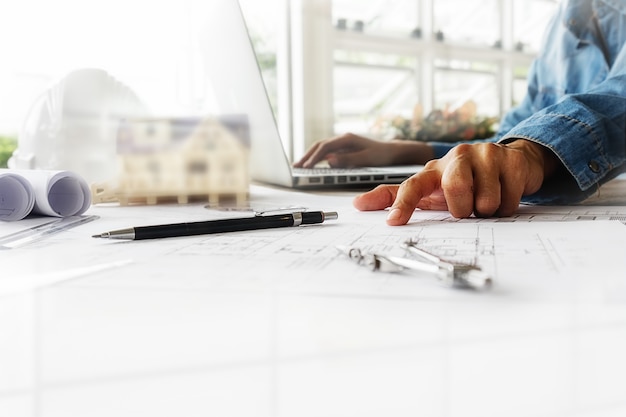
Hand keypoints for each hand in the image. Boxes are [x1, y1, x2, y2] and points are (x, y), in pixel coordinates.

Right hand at [293, 133, 433, 167]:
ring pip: (322, 149)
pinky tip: (312, 164)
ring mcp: (344, 143)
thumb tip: (329, 161)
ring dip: (310, 157)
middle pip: (319, 146)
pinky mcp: (345, 149)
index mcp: (347, 139)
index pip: (324, 148)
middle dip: (306, 156)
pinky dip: (318, 158)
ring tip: (299, 166)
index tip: (305, 168)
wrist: (395, 152)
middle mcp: (343, 139)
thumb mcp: (366, 159)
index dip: (313, 158)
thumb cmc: (383, 155)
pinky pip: (327, 152)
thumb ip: (347, 160)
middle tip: (295, 167)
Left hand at [353, 140, 557, 223]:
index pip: (412, 185)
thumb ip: (396, 197)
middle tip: (467, 208)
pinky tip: (503, 195)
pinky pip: (508, 200)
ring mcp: (485, 154)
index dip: (402, 204)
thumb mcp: (432, 190)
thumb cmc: (463, 181)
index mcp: (433, 169)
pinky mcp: (510, 160)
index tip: (393, 223)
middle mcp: (456, 157)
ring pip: (485, 200)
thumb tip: (356, 204)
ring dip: (487, 211)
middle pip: (455, 189)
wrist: (510, 162)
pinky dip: (506, 207)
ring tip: (486, 202)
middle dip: (463, 208)